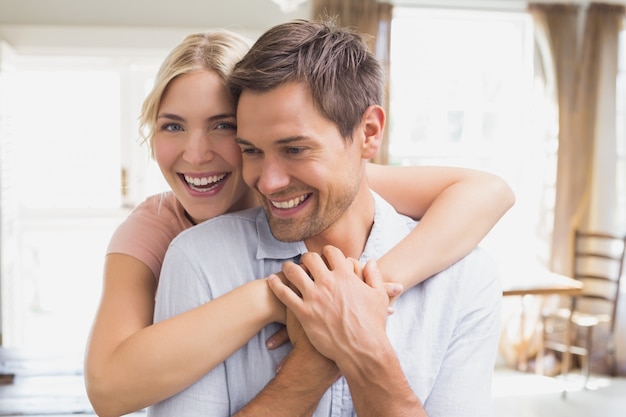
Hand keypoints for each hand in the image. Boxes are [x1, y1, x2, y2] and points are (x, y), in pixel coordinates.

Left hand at [267, 245, 389, 362]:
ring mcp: (314, 297)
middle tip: (304, 261)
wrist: (361, 350)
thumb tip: (370, 262)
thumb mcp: (379, 297)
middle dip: (306, 258)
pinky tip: (272, 282)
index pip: (331, 252)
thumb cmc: (372, 325)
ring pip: (293, 272)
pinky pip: (284, 294)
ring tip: (286, 268)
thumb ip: (374, 276)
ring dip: (288, 268)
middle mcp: (328, 282)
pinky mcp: (303, 312)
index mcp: (345, 276)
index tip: (324, 254)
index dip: (327, 251)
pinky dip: (276, 285)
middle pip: (310, 259)